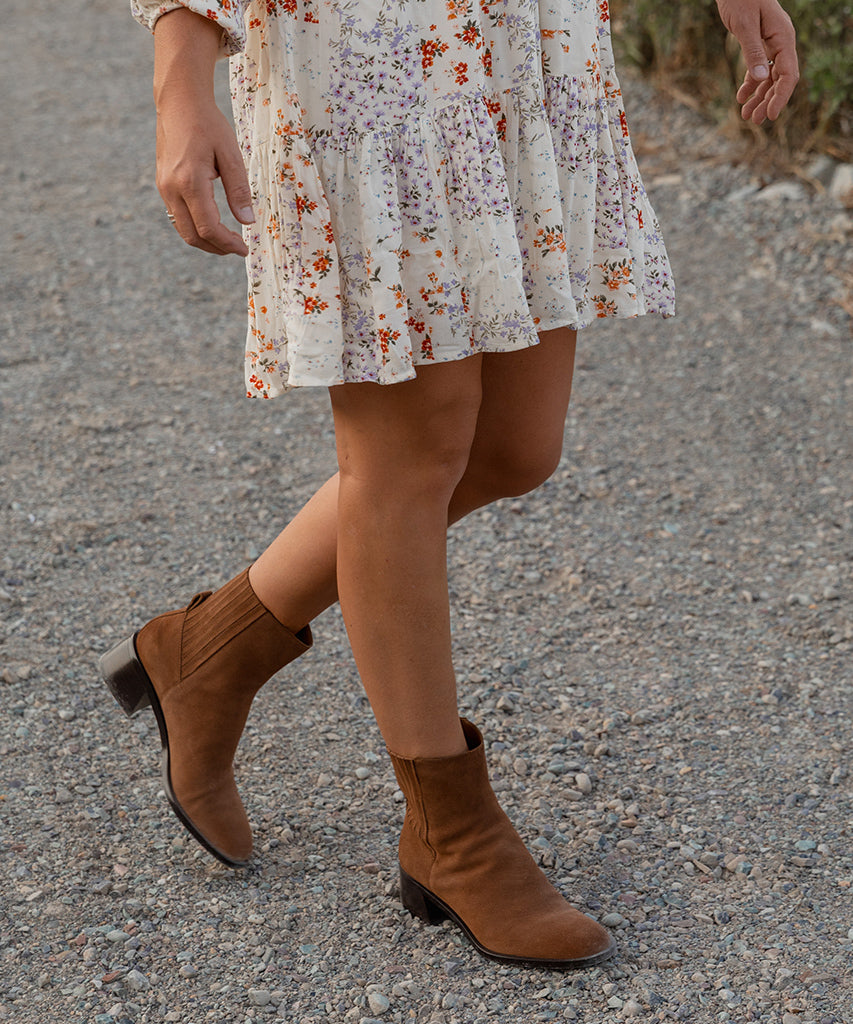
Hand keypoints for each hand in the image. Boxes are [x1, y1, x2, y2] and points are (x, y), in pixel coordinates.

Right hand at [156, 97, 252, 256]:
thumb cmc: (208, 124)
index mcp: (190, 182)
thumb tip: (247, 221)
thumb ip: (239, 190)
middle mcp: (171, 189)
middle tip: (238, 248)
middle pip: (193, 235)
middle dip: (216, 248)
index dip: (227, 243)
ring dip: (205, 240)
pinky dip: (195, 227)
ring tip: (227, 240)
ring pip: (183, 229)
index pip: (208, 227)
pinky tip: (212, 224)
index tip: (245, 249)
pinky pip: (177, 217)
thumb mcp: (230, 154)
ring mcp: (164, 188)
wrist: (179, 102)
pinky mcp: (163, 185)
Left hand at [715, 0, 798, 122]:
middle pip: (779, 80)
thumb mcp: (745, 25)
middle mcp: (780, 43)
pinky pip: (758, 69)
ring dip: (758, 97)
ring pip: (768, 78)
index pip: (788, 74)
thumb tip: (761, 79)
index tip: (770, 115)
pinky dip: (750, 84)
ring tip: (745, 116)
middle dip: (768, 102)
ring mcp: (770, 45)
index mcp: (783, 38)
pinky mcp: (758, 45)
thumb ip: (753, 51)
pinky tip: (741, 97)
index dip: (781, 97)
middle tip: (754, 121)